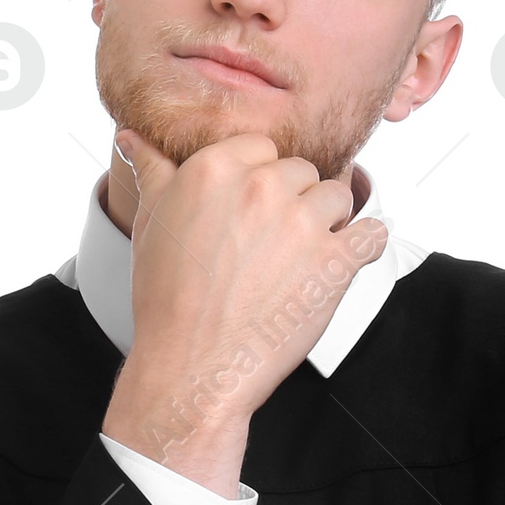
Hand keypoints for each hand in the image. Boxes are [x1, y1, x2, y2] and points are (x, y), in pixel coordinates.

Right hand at [103, 128, 387, 486]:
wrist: (191, 366)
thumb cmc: (168, 300)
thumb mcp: (150, 224)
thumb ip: (152, 171)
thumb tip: (131, 138)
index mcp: (214, 168)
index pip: (262, 148)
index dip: (259, 182)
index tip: (249, 216)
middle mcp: (261, 187)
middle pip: (302, 171)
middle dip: (294, 203)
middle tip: (270, 247)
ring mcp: (303, 223)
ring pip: (339, 197)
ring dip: (329, 224)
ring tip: (300, 261)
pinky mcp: (335, 261)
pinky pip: (373, 234)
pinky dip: (365, 247)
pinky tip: (342, 264)